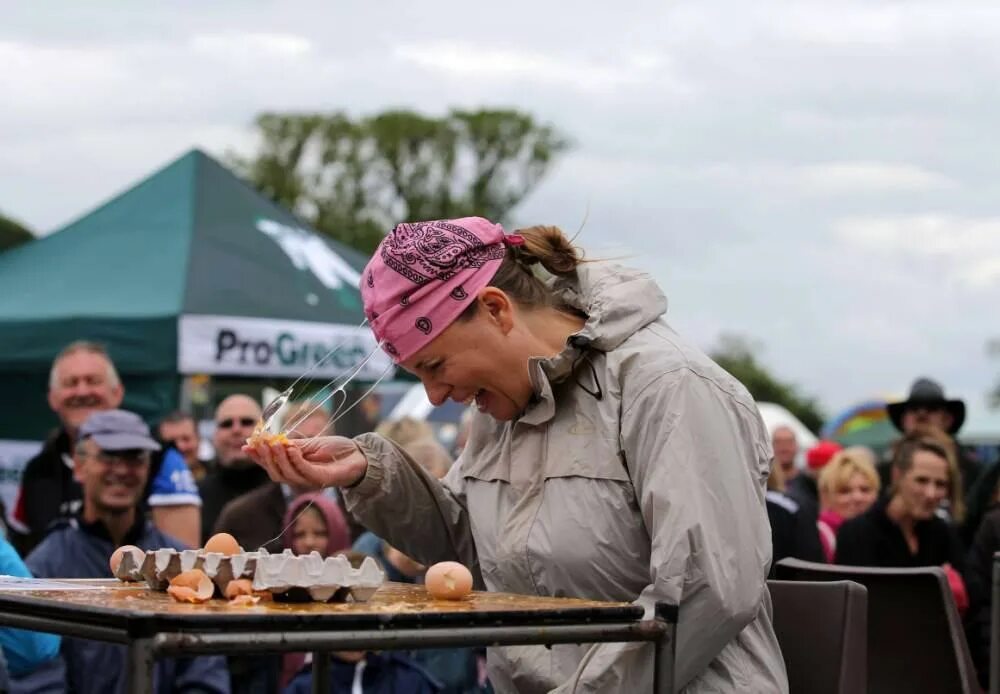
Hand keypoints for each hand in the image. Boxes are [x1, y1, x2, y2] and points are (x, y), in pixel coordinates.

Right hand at [241, 436, 367, 488]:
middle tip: (261, 442)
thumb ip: (289, 445)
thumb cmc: (335, 449)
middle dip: (265, 458)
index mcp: (293, 468)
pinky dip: (295, 460)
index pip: (270, 465)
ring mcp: (309, 480)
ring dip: (279, 458)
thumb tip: (266, 440)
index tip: (247, 445)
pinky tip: (292, 448)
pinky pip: (303, 471)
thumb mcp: (309, 444)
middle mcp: (298, 477)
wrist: (359, 455)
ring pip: (286, 474)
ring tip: (275, 443)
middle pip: (275, 473)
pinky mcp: (321, 480)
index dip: (257, 457)